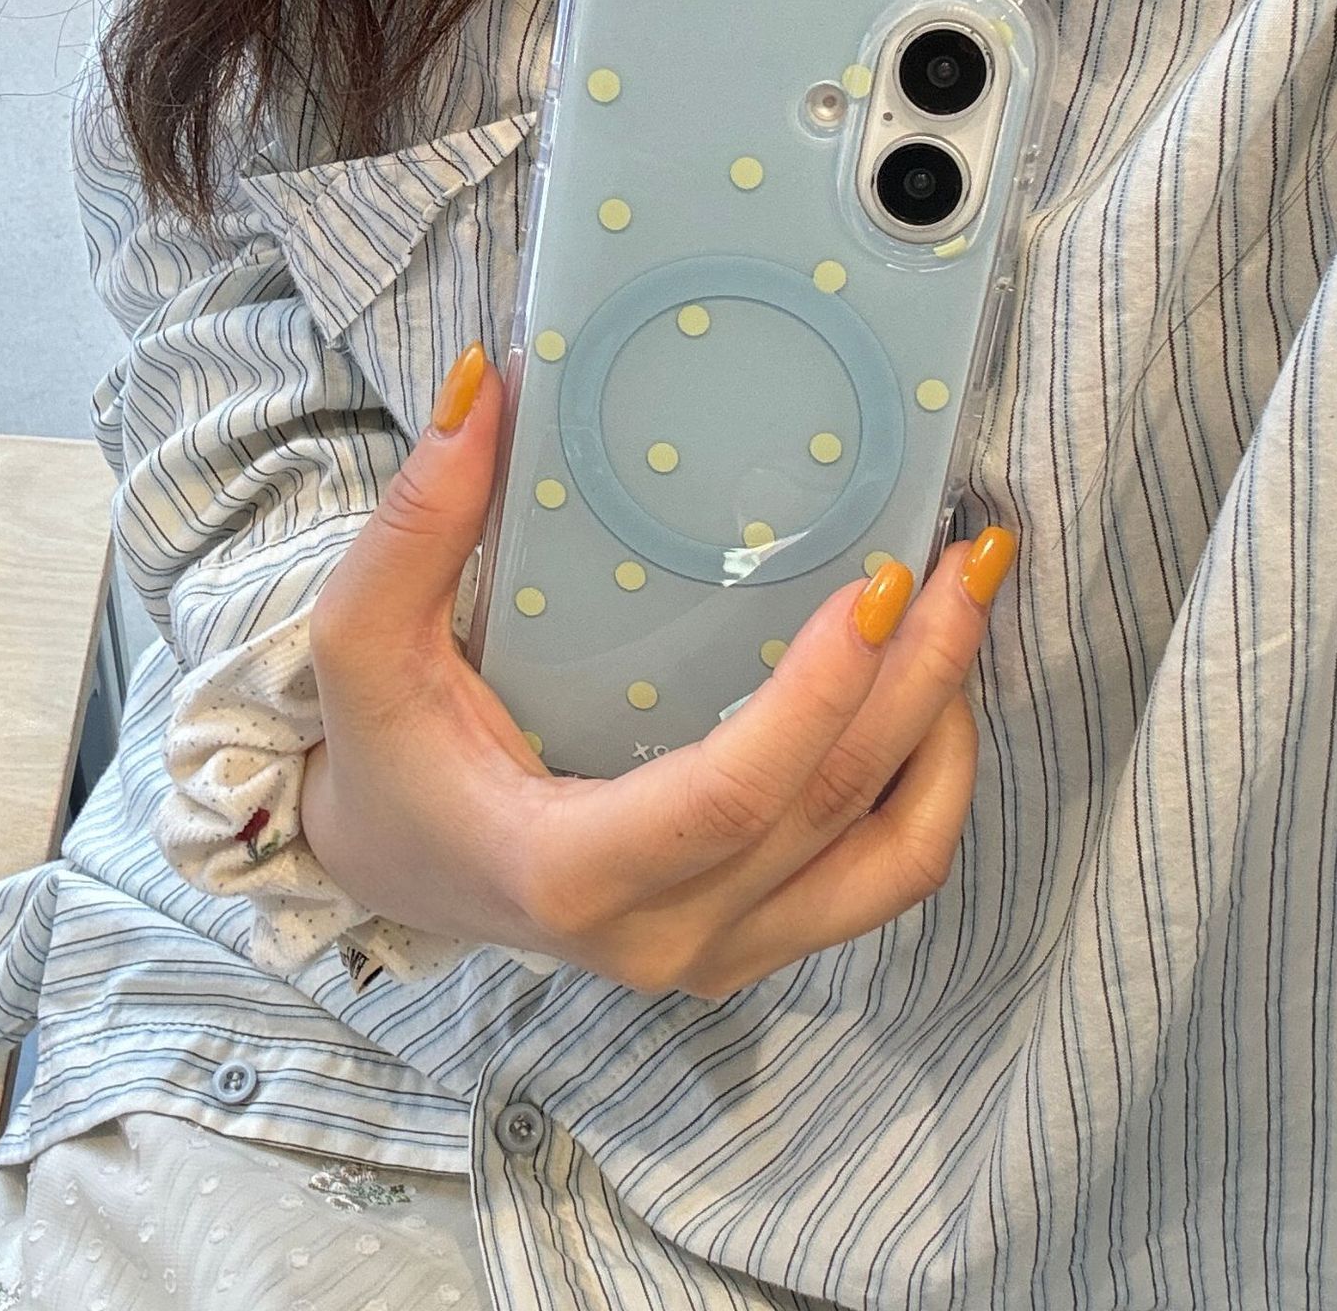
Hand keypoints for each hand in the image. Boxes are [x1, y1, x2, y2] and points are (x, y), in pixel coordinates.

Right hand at [300, 342, 1016, 998]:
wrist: (398, 865)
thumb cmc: (384, 753)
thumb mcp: (364, 638)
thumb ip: (417, 520)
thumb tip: (481, 381)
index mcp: (566, 873)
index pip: (730, 793)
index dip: (821, 693)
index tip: (882, 581)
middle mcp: (661, 936)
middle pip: (837, 809)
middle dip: (927, 675)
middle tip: (971, 555)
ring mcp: (719, 955)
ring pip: (891, 859)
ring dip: (950, 731)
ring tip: (966, 613)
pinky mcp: (753, 945)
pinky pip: (885, 880)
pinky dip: (934, 791)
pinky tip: (937, 698)